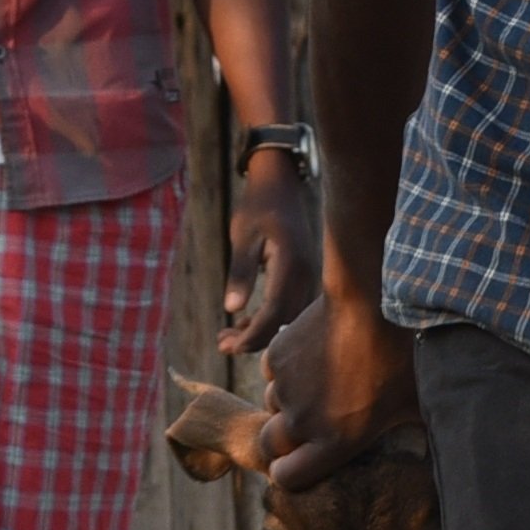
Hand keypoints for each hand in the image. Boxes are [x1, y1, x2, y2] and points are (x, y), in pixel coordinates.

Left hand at [218, 160, 313, 352]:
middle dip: (253, 339)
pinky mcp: (304, 276)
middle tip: (221, 344)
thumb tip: (232, 308)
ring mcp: (308, 275)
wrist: (280, 184)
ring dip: (260, 330)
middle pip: (283, 321)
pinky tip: (245, 320)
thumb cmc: (258, 206)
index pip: (274, 312)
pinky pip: (290, 307)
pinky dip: (269, 319)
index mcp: (290, 263)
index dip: (253, 335)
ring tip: (227, 335)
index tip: (229, 345)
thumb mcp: (243, 236)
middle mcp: (305, 273)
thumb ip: (240, 272)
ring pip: (287, 317)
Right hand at [256, 280, 419, 493]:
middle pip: (269, 445)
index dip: (290, 472)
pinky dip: (287, 369)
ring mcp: (285, 388)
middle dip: (282, 440)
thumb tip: (450, 460)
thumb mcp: (421, 405)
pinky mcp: (277, 356)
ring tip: (319, 382)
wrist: (375, 302)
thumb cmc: (405, 355)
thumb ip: (424, 438)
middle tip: (306, 425)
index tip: (301, 460)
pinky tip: (315, 354)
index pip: (287, 478)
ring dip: (288, 400)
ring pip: (272, 403)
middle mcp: (302, 421)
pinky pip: (273, 372)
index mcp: (335, 442)